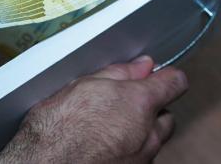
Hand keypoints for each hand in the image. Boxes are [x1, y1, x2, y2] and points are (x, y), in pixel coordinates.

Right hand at [0, 56, 187, 162]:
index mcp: (139, 103)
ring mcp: (142, 159)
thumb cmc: (56, 128)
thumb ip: (119, 74)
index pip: (175, 83)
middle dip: (151, 110)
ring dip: (140, 133)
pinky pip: (139, 159)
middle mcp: (148, 134)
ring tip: (107, 129)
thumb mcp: (82, 86)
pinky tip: (102, 148)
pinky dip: (128, 153)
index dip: (166, 77)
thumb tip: (141, 66)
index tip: (157, 76)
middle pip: (166, 117)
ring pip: (153, 141)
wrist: (45, 163)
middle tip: (123, 105)